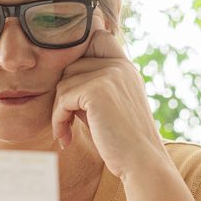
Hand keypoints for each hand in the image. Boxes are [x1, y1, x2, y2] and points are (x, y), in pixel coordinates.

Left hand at [51, 29, 168, 180]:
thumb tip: (60, 79)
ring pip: (64, 83)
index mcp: (126, 68)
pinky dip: (58, 120)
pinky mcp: (98, 90)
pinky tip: (66, 138)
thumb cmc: (122, 141)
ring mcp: (110, 74)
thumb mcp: (108, 107)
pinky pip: (63, 98)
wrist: (142, 162)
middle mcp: (119, 66)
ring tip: (66, 132)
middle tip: (65, 121)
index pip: (99, 37)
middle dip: (64, 94)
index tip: (74, 85)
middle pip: (72, 65)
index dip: (82, 52)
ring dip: (59, 111)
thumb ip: (91, 88)